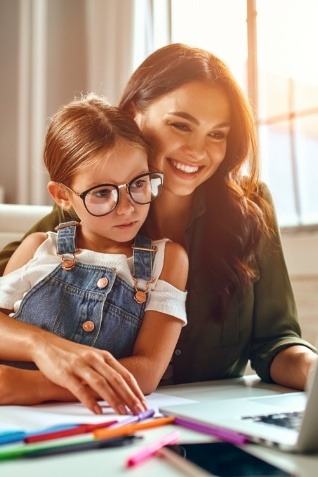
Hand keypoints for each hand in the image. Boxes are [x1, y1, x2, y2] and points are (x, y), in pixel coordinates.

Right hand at [32, 334, 147, 414]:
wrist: (45, 345)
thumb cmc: (70, 355)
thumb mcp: (91, 358)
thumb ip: (105, 370)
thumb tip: (121, 389)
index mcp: (103, 356)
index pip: (124, 374)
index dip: (135, 389)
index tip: (143, 403)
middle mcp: (94, 359)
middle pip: (116, 379)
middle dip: (129, 396)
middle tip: (138, 410)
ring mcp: (80, 365)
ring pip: (101, 383)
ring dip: (113, 399)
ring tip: (122, 412)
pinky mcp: (66, 373)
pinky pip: (80, 389)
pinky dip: (90, 400)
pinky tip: (98, 410)